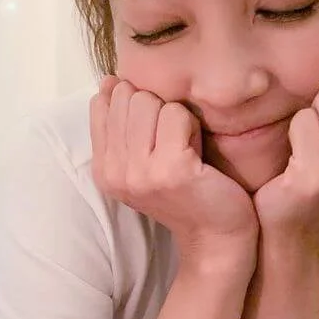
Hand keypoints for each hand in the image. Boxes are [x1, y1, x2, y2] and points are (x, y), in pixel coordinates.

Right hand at [91, 77, 257, 272]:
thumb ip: (121, 124)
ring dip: (174, 117)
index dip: (134, 105)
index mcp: (102, 168)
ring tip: (185, 148)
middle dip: (156, 108)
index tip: (154, 136)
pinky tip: (197, 154)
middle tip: (174, 143)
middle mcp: (113, 172)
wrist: (216, 237)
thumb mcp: (142, 160)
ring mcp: (139, 172)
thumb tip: (108, 80)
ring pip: (150, 102)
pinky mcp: (170, 169)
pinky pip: (177, 115)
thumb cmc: (187, 193)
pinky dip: (192, 127)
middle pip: (127, 96)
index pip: (102, 102)